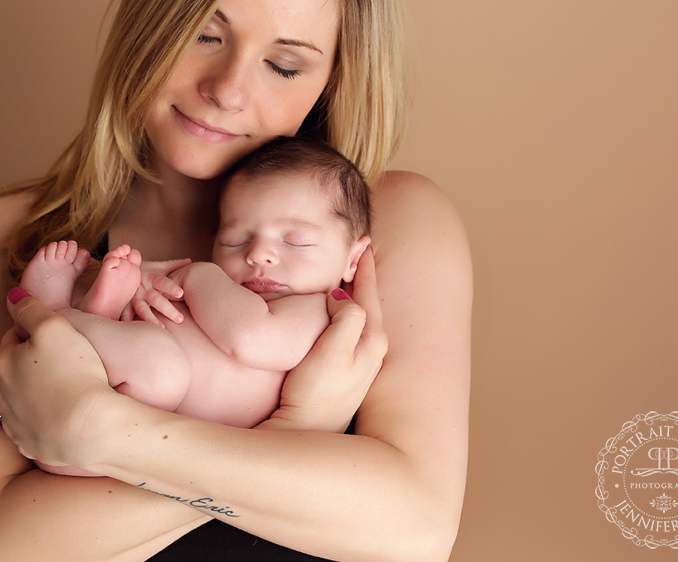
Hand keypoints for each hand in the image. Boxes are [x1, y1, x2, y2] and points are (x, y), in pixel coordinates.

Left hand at [0, 290, 113, 468]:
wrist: (87, 429)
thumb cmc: (73, 373)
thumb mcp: (54, 327)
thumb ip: (31, 308)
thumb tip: (13, 297)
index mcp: (4, 362)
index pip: (15, 337)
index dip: (35, 333)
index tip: (58, 337)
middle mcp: (1, 393)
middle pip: (15, 369)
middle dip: (32, 363)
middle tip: (64, 361)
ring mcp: (14, 422)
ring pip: (21, 399)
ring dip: (36, 393)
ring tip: (65, 389)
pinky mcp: (29, 444)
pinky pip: (33, 427)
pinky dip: (43, 420)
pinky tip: (63, 416)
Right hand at [121, 258, 191, 326]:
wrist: (121, 269)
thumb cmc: (145, 270)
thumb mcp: (158, 266)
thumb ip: (174, 265)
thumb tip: (190, 261)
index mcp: (153, 278)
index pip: (163, 282)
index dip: (171, 287)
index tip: (181, 293)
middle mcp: (144, 288)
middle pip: (156, 300)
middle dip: (168, 310)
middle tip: (180, 319)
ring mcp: (134, 297)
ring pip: (142, 309)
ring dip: (151, 319)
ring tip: (162, 328)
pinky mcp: (125, 304)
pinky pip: (126, 314)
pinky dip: (128, 321)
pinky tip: (135, 330)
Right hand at [264, 247, 386, 432]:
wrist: (305, 434)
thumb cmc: (315, 394)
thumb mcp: (332, 353)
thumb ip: (345, 319)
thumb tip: (344, 298)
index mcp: (371, 339)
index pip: (368, 292)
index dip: (364, 267)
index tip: (365, 243)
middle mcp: (372, 349)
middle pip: (369, 302)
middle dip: (364, 277)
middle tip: (361, 251)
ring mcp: (361, 363)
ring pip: (360, 316)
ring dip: (354, 294)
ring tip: (349, 274)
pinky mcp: (346, 373)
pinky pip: (350, 330)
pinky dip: (345, 313)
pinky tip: (336, 312)